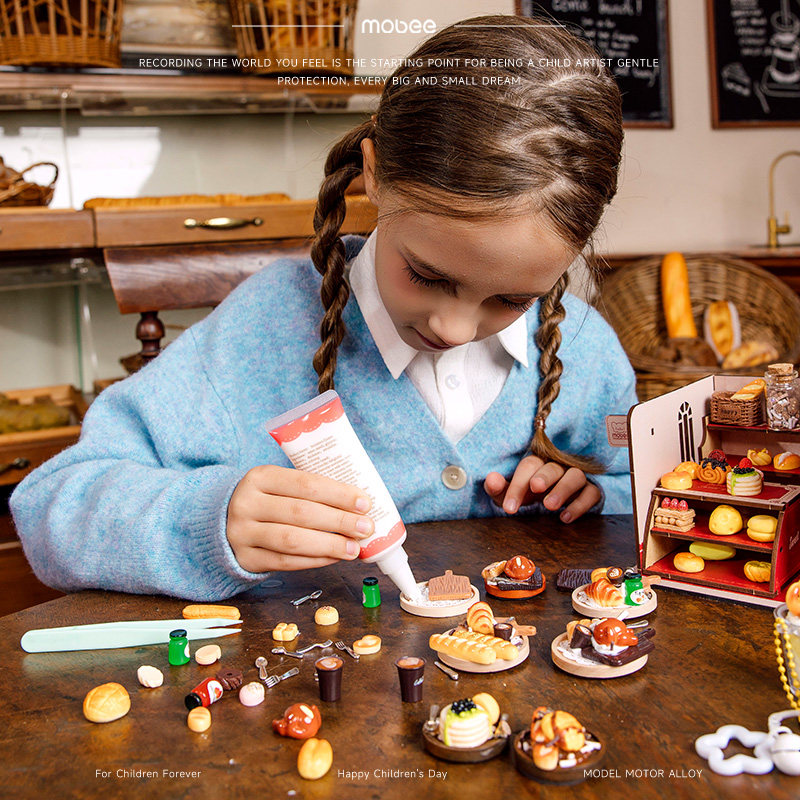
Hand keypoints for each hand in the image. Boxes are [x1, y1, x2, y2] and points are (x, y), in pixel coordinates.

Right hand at [227, 465, 373, 572]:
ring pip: (292, 540)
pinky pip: (285, 562)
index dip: (338, 494)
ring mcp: (242, 533)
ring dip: (329, 545)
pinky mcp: (246, 559)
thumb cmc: (268, 501)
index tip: (364, 503)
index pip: (305, 484)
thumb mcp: (280, 485)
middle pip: (301, 513)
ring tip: (354, 548)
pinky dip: (314, 560)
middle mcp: (247, 503)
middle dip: (339, 521)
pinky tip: (334, 557)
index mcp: (260, 477)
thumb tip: (359, 506)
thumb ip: (312, 491)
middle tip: (365, 527)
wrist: (225, 522)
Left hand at [484, 455, 600, 522]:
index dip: (518, 485)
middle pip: (553, 467)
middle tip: (535, 489)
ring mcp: (576, 479)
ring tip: (550, 506)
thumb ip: (499, 488)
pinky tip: (565, 517)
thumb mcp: (511, 495)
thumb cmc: (529, 495)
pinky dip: (580, 504)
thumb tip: (491, 479)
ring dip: (563, 488)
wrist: (554, 505)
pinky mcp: (591, 492)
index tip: (509, 508)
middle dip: (544, 477)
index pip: (528, 466)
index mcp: (536, 465)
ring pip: (575, 475)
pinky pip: (591, 493)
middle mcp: (557, 468)